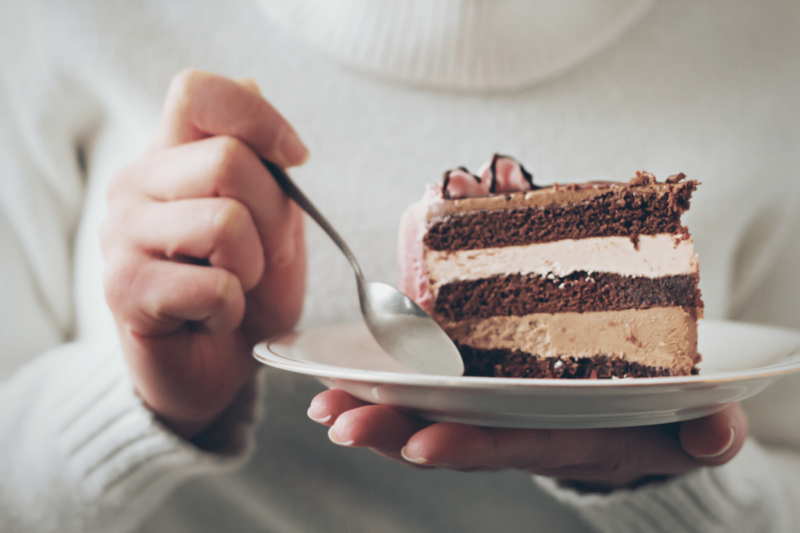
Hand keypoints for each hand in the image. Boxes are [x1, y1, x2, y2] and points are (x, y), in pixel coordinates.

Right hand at [102, 69, 307, 438]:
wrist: (217, 365)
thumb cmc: (246, 289)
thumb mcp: (274, 222)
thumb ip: (263, 164)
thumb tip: (250, 85)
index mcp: (170, 155)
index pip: (198, 91)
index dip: (258, 117)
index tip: (294, 159)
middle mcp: (135, 184)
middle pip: (229, 159)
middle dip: (271, 217)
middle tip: (256, 257)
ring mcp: (121, 234)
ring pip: (226, 221)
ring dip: (252, 267)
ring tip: (232, 286)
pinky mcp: (123, 288)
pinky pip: (215, 284)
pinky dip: (232, 308)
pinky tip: (211, 316)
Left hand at [308, 390, 747, 490]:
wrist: (632, 418)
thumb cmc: (656, 421)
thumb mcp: (689, 429)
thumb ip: (703, 433)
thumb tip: (715, 433)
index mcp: (564, 436)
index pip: (510, 444)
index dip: (467, 445)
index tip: (419, 442)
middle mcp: (518, 427)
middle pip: (451, 431)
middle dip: (394, 430)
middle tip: (339, 421)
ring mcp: (494, 406)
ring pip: (430, 410)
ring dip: (376, 407)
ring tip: (323, 403)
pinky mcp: (483, 382)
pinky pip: (432, 383)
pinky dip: (391, 379)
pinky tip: (347, 371)